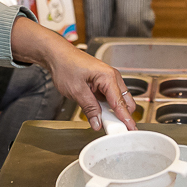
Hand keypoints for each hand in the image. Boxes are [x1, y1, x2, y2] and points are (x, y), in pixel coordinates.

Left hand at [10, 17, 136, 132]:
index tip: (130, 130)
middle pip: (126, 102)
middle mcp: (112, 77)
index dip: (125, 119)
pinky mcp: (102, 82)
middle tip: (113, 128)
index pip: (120, 103)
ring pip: (119, 100)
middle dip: (122, 115)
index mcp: (108, 77)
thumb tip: (97, 123)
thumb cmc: (65, 65)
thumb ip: (89, 108)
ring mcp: (108, 79)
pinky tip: (97, 111)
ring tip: (101, 120)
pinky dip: (107, 106)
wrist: (57, 55)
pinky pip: (110, 97)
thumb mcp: (76, 91)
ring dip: (113, 111)